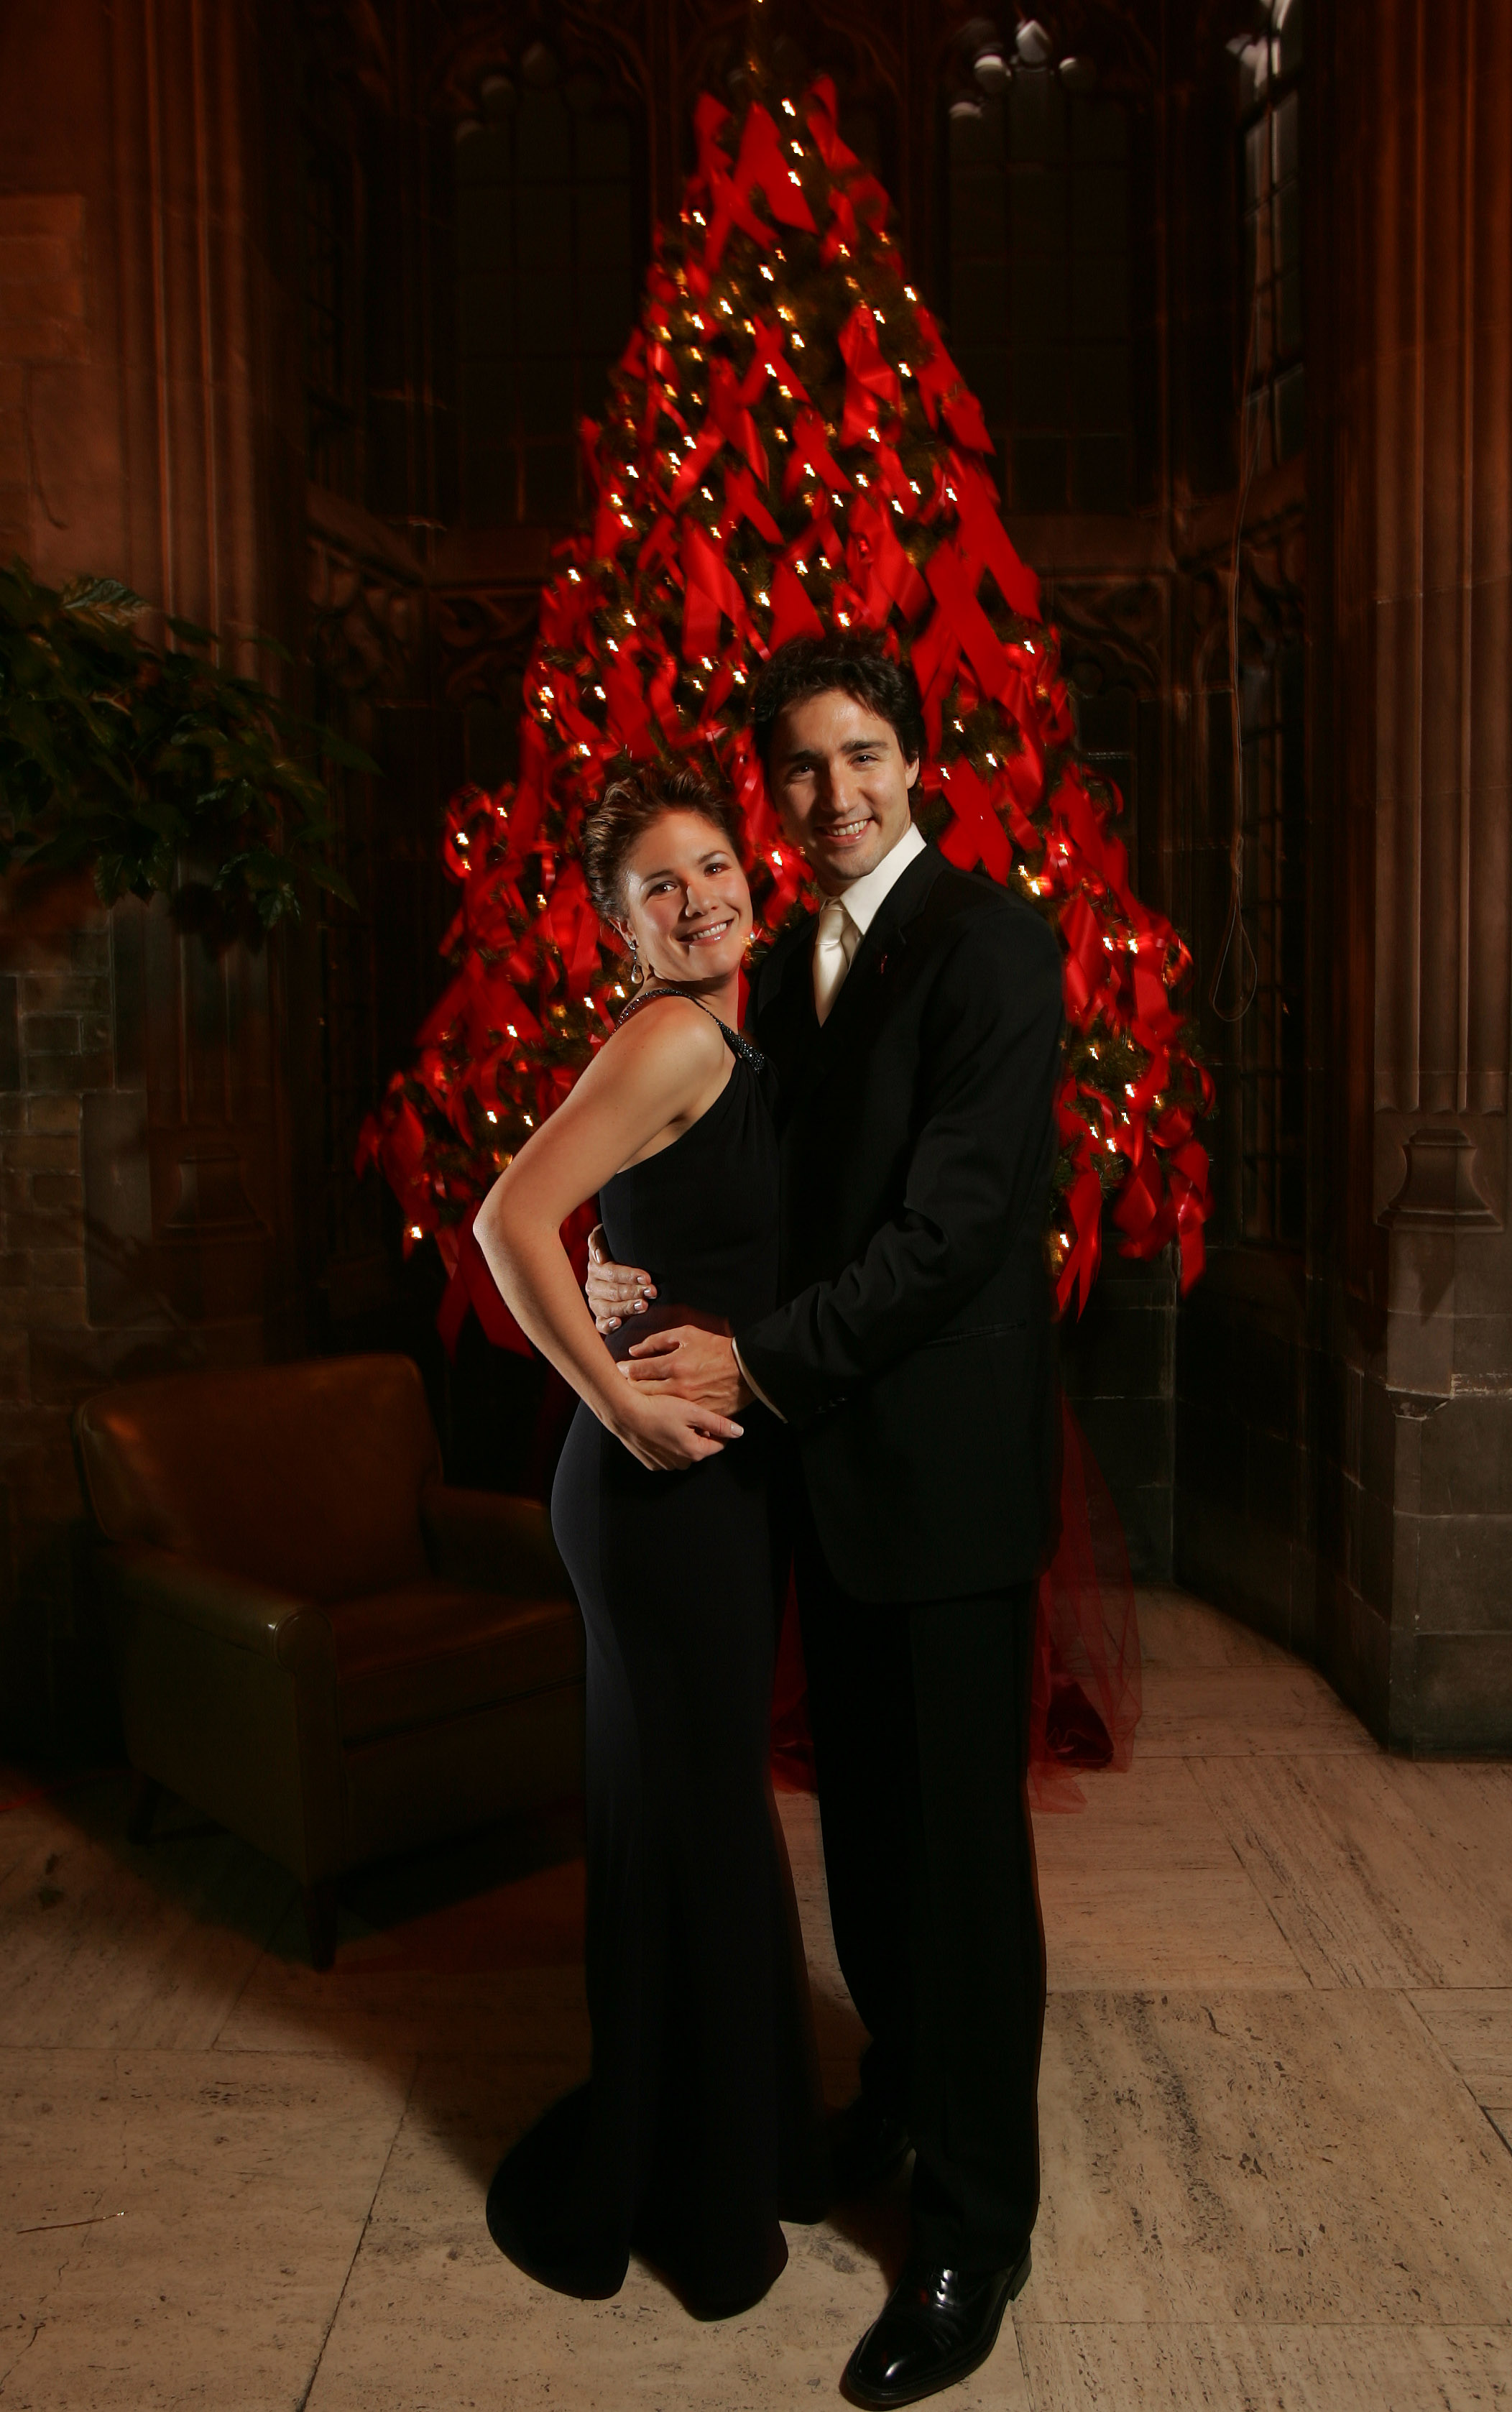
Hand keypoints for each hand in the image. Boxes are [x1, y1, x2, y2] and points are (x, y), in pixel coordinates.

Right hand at [586, 1223, 654, 1333]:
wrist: (618, 1257)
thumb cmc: (616, 1245)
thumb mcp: (606, 1236)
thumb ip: (598, 1241)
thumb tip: (599, 1258)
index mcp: (596, 1266)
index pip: (612, 1272)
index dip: (629, 1275)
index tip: (647, 1277)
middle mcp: (593, 1285)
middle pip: (613, 1291)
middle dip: (634, 1291)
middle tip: (653, 1291)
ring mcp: (595, 1302)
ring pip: (608, 1308)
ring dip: (627, 1307)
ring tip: (644, 1306)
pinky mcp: (599, 1316)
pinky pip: (600, 1325)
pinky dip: (608, 1325)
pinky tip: (619, 1323)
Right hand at [609, 1388, 744, 1472]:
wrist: (624, 1412)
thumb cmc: (657, 1408)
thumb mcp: (692, 1411)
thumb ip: (718, 1422)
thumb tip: (738, 1432)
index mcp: (694, 1451)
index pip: (718, 1444)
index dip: (720, 1429)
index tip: (715, 1417)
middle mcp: (680, 1462)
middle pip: (700, 1447)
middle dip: (699, 1433)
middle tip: (690, 1414)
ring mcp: (664, 1464)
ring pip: (683, 1451)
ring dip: (683, 1438)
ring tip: (674, 1418)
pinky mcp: (650, 1462)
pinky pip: (666, 1453)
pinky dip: (667, 1442)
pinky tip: (661, 1426)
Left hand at [617, 1326, 751, 1415]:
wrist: (746, 1369)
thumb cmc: (717, 1349)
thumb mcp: (688, 1334)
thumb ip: (658, 1340)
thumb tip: (634, 1350)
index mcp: (674, 1365)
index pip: (638, 1370)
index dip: (624, 1370)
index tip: (620, 1369)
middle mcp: (678, 1387)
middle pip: (641, 1391)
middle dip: (629, 1386)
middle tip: (623, 1383)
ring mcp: (687, 1404)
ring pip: (654, 1406)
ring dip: (642, 1401)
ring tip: (636, 1396)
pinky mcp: (697, 1416)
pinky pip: (673, 1417)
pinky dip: (664, 1412)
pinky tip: (658, 1408)